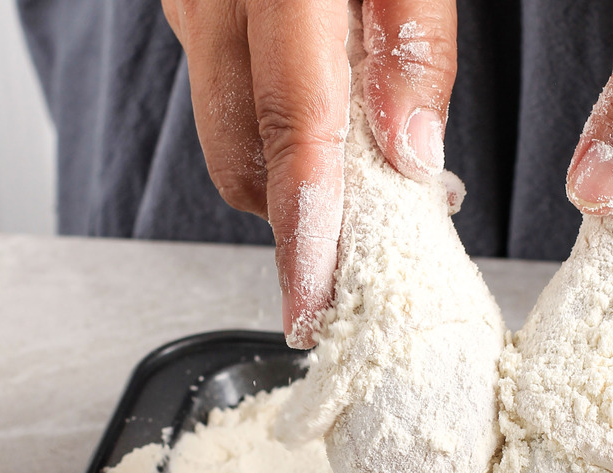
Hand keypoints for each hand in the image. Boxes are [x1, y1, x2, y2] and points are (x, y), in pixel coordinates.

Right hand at [161, 0, 456, 346]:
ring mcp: (198, 10)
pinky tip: (336, 121)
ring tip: (374, 171)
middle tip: (378, 238)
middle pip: (245, 159)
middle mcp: (218, 4)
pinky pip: (230, 100)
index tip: (312, 303)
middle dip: (304, 222)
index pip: (292, 130)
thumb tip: (413, 149)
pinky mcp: (200, 15)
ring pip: (232, 137)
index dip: (305, 230)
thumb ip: (414, 43)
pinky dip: (279, 133)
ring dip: (295, 179)